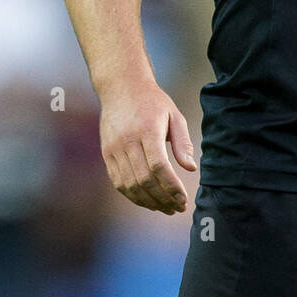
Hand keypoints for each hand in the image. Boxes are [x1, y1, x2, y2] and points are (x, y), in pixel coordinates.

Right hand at [99, 83, 196, 213]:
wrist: (121, 87)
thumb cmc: (153, 102)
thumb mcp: (174, 115)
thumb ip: (183, 142)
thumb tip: (190, 168)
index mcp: (147, 130)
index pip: (159, 166)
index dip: (171, 187)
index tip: (183, 200)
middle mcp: (127, 141)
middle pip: (144, 180)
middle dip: (163, 199)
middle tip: (177, 208)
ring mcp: (113, 149)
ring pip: (130, 185)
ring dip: (148, 202)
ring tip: (165, 208)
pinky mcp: (106, 154)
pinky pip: (118, 182)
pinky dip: (133, 196)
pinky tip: (148, 201)